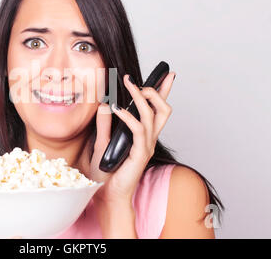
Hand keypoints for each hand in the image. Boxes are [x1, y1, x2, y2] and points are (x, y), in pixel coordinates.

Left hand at [76, 72, 175, 204]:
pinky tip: (116, 109)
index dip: (164, 91)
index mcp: (144, 135)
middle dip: (155, 90)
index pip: (158, 109)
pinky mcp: (140, 154)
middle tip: (136, 80)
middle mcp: (149, 139)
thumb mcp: (102, 142)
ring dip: (141, 97)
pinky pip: (138, 129)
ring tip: (128, 85)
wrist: (108, 195)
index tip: (168, 74)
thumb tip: (104, 103)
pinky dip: (128, 116)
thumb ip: (105, 124)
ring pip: (152, 115)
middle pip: (163, 109)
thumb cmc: (106, 172)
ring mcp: (146, 146)